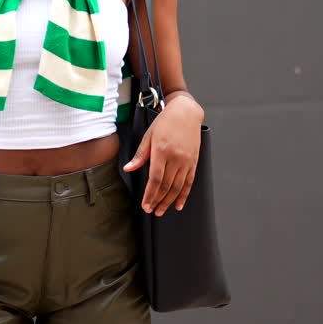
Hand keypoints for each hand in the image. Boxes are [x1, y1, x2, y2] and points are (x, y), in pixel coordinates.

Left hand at [122, 97, 202, 215]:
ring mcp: (187, 161)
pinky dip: (184, 195)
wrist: (186, 112)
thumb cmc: (165, 122)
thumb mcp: (149, 136)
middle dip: (158, 201)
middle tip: (151, 211)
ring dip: (169, 201)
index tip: (145, 205)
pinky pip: (189, 182)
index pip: (155, 179)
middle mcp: (176, 158)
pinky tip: (179, 205)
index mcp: (162, 151)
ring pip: (178, 187)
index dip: (150, 194)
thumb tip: (128, 169)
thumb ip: (140, 155)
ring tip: (161, 211)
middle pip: (167, 186)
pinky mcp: (194, 162)